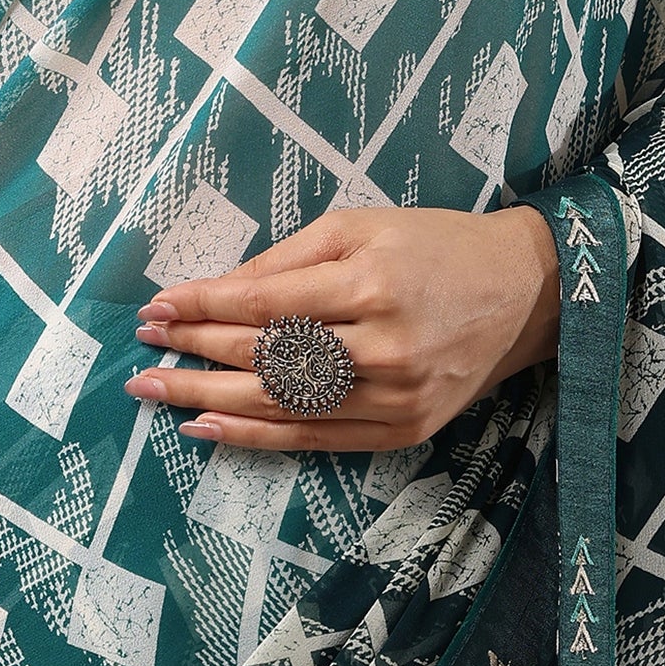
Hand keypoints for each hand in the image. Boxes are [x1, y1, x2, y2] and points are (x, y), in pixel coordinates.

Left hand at [124, 202, 558, 450]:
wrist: (523, 292)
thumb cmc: (432, 245)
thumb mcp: (360, 225)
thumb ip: (287, 259)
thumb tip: (215, 291)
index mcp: (369, 281)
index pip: (265, 302)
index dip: (203, 308)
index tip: (154, 310)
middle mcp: (382, 345)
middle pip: (267, 360)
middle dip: (195, 357)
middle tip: (141, 357)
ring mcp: (394, 396)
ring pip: (283, 407)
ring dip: (211, 404)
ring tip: (158, 395)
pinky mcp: (402, 430)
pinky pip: (315, 440)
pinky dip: (257, 439)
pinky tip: (209, 431)